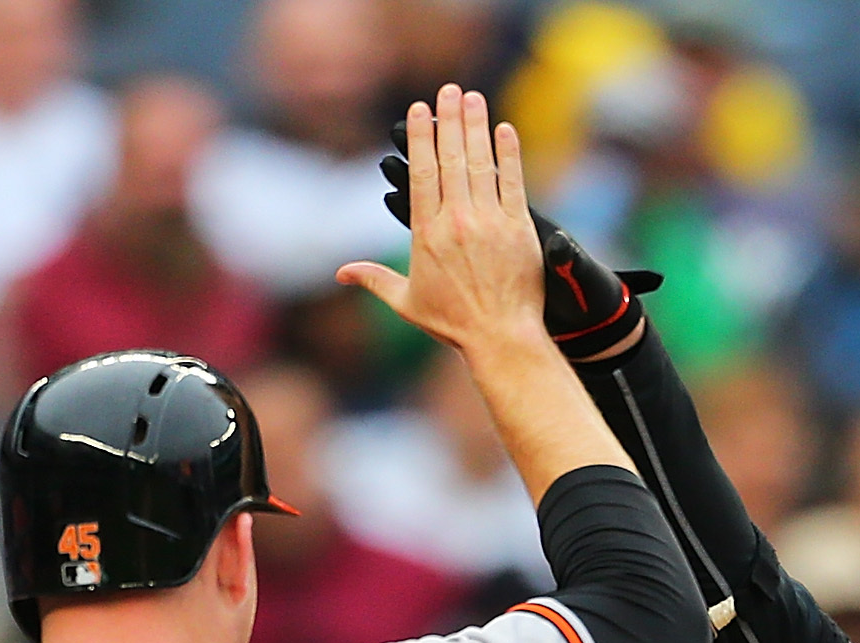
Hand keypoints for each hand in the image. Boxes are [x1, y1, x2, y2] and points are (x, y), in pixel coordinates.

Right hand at [337, 87, 544, 355]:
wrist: (499, 337)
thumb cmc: (452, 323)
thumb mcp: (406, 302)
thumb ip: (374, 279)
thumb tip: (341, 272)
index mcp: (426, 234)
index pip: (421, 173)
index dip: (420, 137)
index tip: (419, 110)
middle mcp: (456, 222)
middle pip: (451, 159)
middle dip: (449, 120)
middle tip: (449, 90)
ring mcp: (489, 223)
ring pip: (481, 164)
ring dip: (476, 127)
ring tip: (473, 98)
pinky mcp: (518, 228)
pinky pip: (512, 183)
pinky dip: (508, 155)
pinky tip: (504, 130)